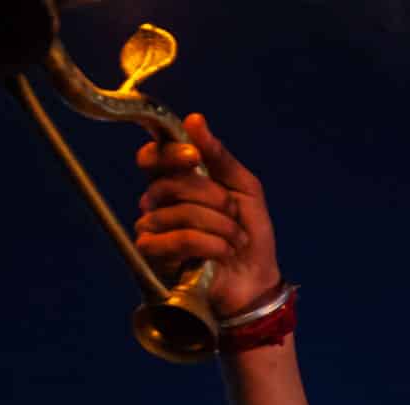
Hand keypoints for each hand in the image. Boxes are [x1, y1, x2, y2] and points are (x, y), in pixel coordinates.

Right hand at [134, 113, 281, 317]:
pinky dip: (209, 244)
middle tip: (232, 212)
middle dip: (213, 197)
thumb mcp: (244, 189)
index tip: (192, 156)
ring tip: (235, 240)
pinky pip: (176, 238)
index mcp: (177, 181)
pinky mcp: (153, 254)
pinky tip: (223, 252)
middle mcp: (158, 201)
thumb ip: (219, 157)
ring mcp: (152, 227)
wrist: (257, 278)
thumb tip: (194, 120)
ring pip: (177, 212)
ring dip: (219, 226)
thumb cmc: (249, 234)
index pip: (153, 157)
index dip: (168, 152)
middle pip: (169, 182)